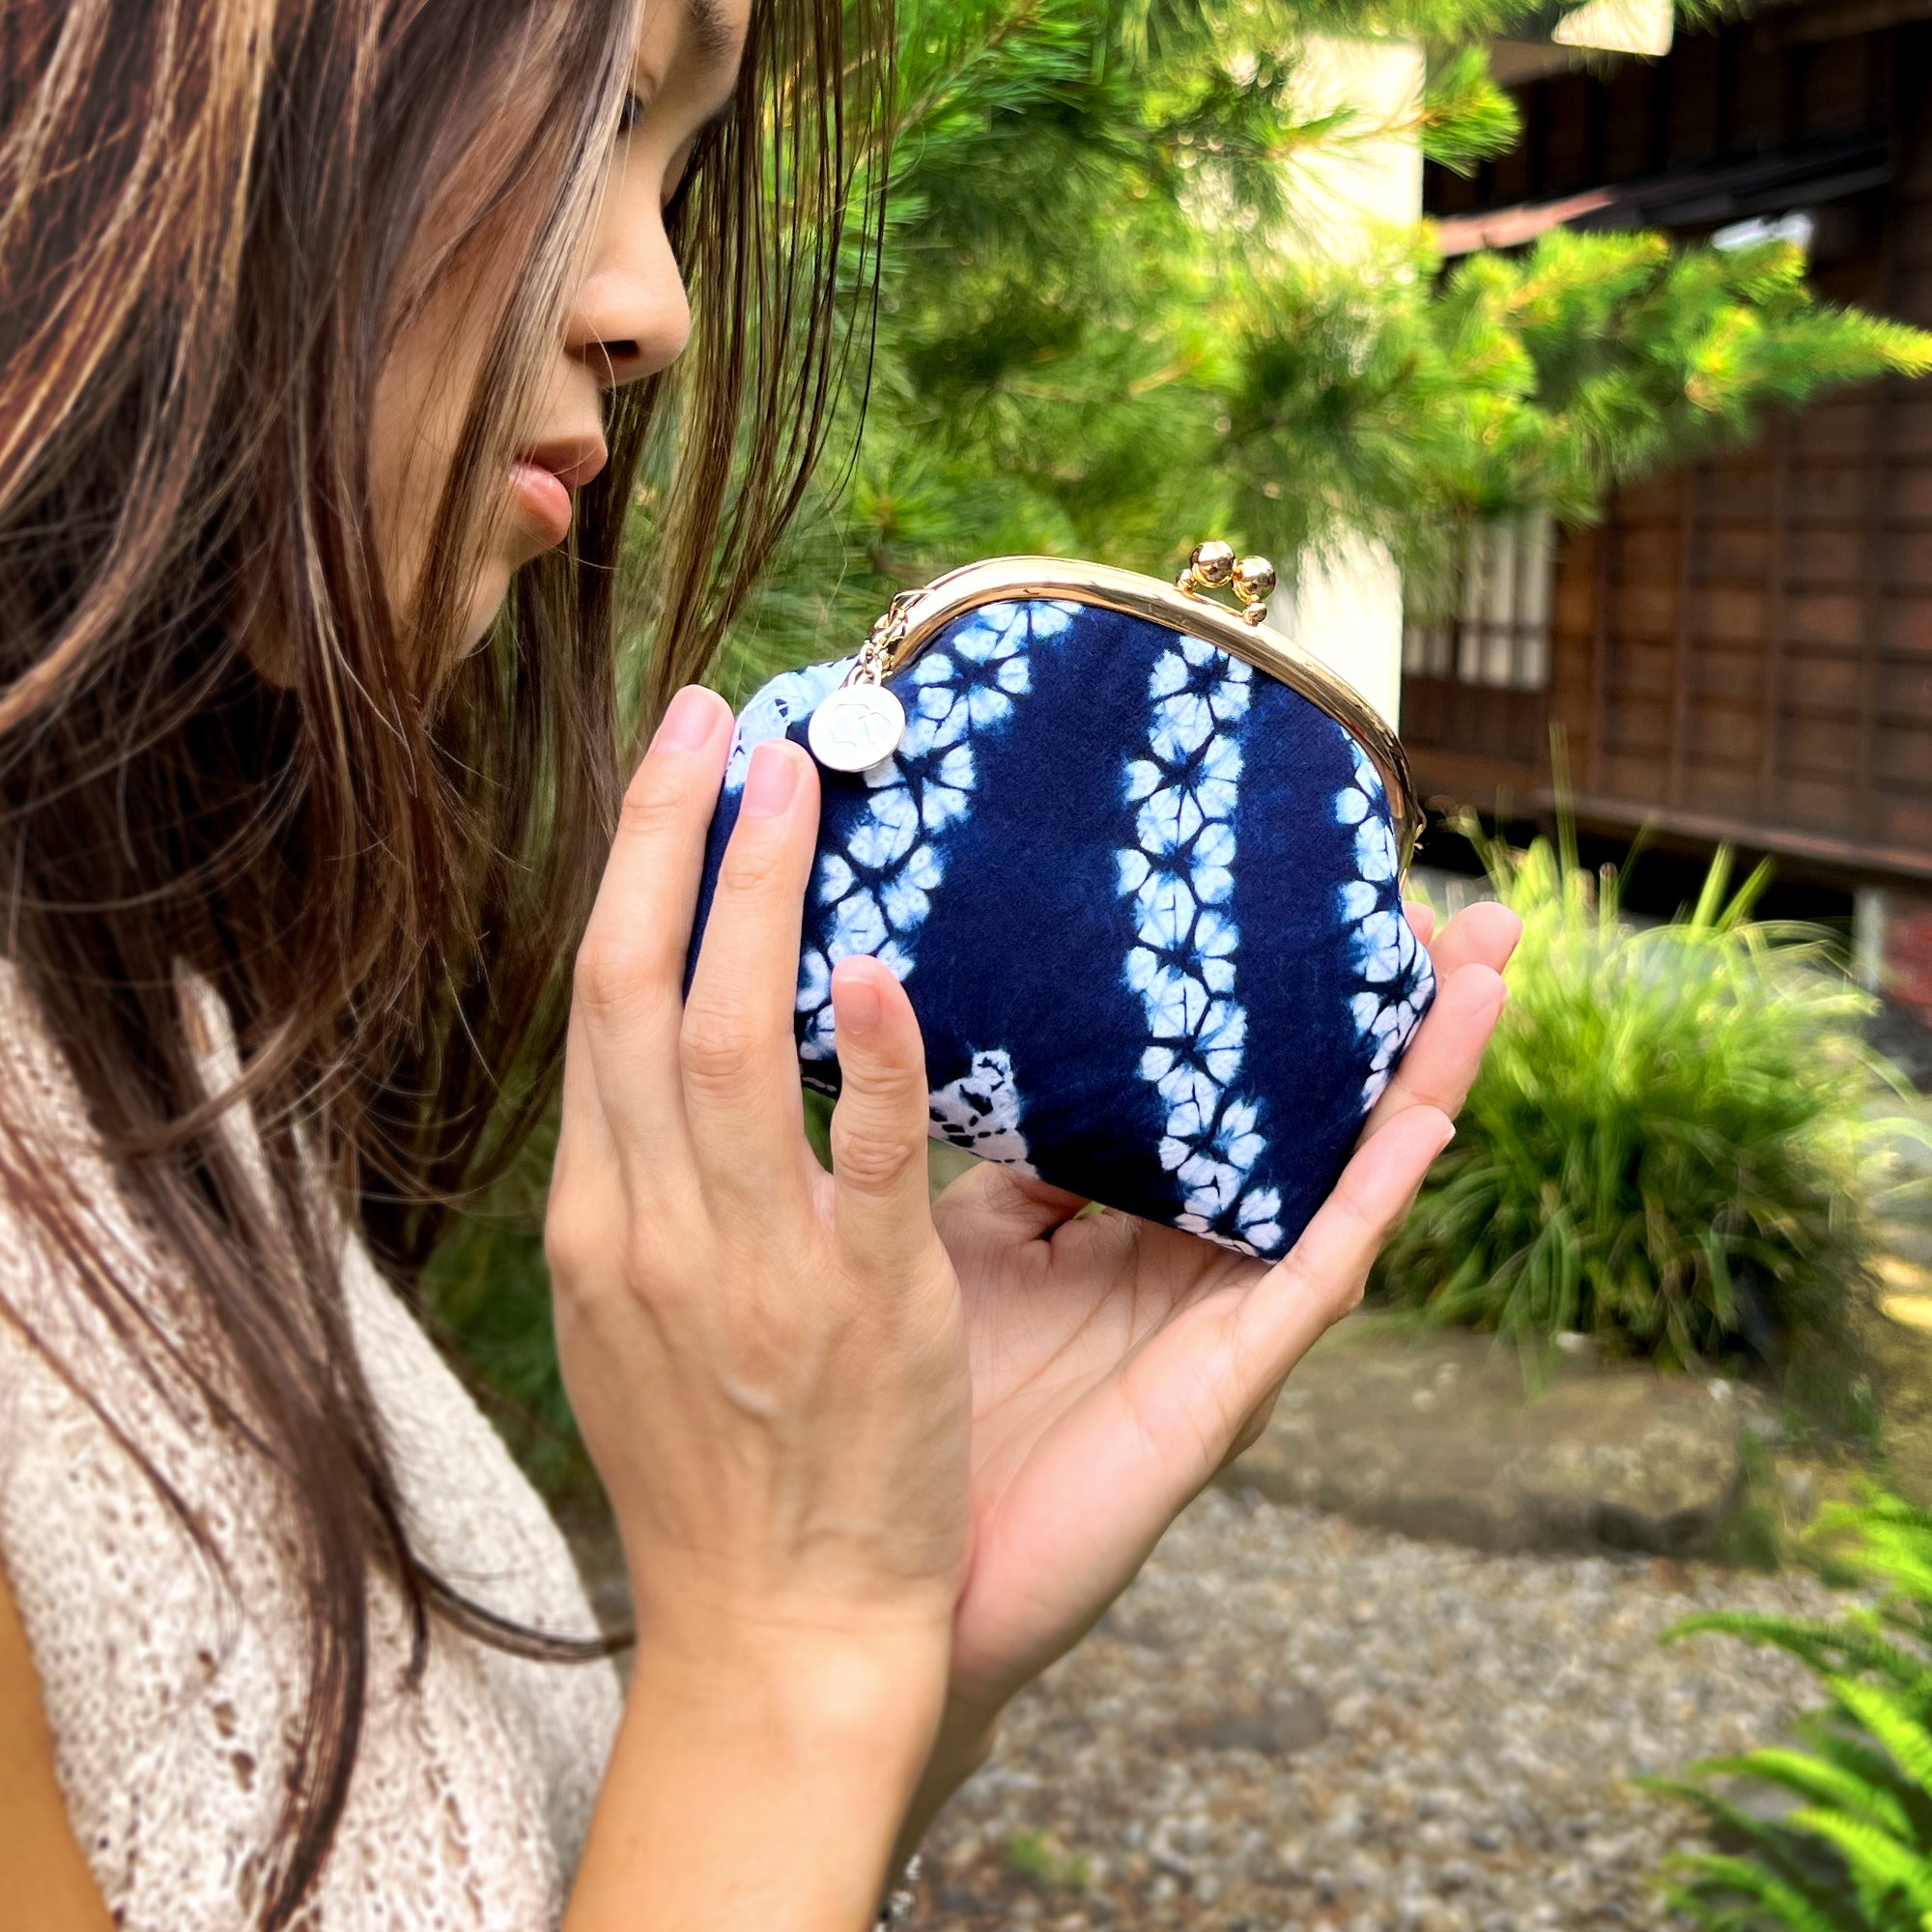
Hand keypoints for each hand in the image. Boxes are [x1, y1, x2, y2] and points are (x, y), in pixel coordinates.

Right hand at [546, 683, 970, 1675]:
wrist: (770, 1635)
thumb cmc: (715, 1475)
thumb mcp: (643, 1321)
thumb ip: (655, 1192)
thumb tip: (674, 1073)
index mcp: (600, 1223)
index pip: (594, 1010)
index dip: (629, 876)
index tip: (668, 775)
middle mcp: (647, 1227)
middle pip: (631, 990)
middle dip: (665, 839)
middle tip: (712, 717)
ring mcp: (744, 1268)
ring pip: (718, 1041)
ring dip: (751, 894)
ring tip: (793, 777)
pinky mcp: (856, 1314)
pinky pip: (852, 1166)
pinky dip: (857, 1061)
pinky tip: (873, 966)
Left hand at [904, 901, 1519, 1815]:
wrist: (892, 1572)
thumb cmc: (928, 1402)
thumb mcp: (962, 1239)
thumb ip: (997, 1151)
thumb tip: (983, 1022)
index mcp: (1134, 1226)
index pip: (1229, 1100)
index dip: (1282, 1012)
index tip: (1326, 900)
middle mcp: (1197, 1266)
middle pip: (1314, 1126)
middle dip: (1387, 1025)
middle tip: (1456, 910)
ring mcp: (1223, 1325)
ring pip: (1346, 1184)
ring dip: (1420, 1083)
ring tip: (1483, 974)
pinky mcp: (1222, 1390)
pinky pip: (1313, 1282)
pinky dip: (1373, 1200)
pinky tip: (1425, 1122)